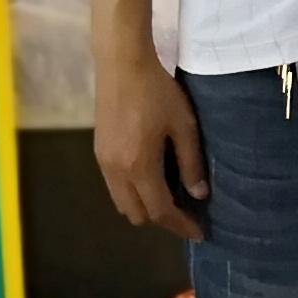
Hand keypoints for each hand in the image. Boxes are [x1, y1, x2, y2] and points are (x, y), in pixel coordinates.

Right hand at [93, 46, 206, 241]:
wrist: (121, 64)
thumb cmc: (157, 91)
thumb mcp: (184, 125)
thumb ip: (191, 162)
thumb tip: (199, 194)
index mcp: (139, 166)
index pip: (160, 210)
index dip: (180, 225)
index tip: (199, 233)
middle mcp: (116, 171)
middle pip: (138, 214)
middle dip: (163, 220)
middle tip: (187, 214)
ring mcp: (103, 162)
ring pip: (123, 203)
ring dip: (145, 208)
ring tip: (171, 199)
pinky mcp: (99, 152)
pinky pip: (115, 187)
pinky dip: (133, 193)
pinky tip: (151, 180)